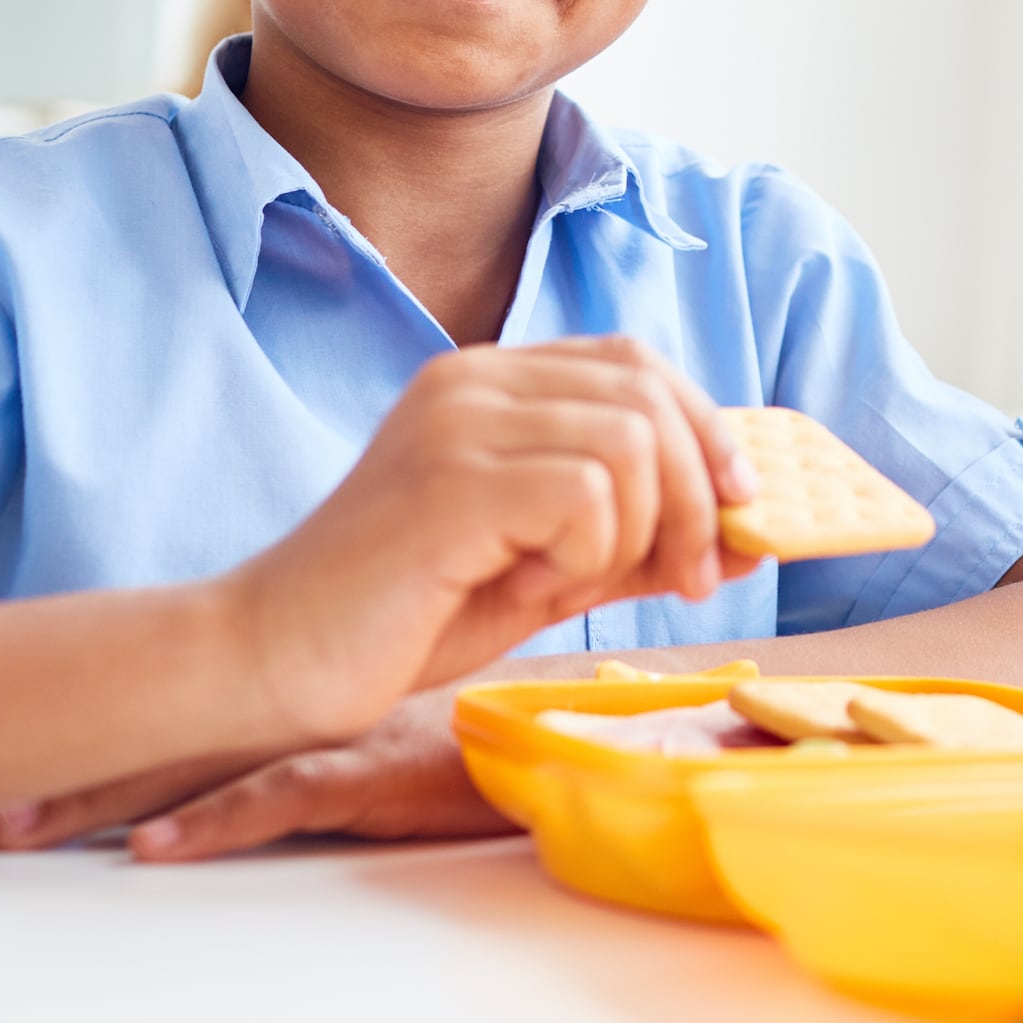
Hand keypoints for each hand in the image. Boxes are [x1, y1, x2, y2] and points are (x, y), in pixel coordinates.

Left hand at [0, 688, 506, 856]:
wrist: (587, 720)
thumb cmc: (498, 725)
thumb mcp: (394, 726)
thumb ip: (338, 728)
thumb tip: (275, 746)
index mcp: (295, 697)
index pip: (168, 711)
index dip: (84, 733)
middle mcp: (298, 710)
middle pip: (152, 739)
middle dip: (54, 769)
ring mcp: (331, 738)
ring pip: (193, 769)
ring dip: (98, 799)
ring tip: (6, 829)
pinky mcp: (377, 774)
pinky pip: (286, 799)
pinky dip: (217, 822)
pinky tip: (156, 847)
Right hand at [222, 335, 757, 747]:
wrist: (275, 661)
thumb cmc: (404, 616)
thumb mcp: (546, 567)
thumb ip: (633, 538)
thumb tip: (747, 532)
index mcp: (488, 381)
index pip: (635, 361)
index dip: (705, 428)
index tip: (738, 509)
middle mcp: (473, 380)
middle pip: (649, 391)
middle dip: (696, 491)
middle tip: (691, 575)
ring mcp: (459, 422)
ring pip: (629, 442)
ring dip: (631, 533)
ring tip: (565, 584)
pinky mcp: (451, 480)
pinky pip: (585, 493)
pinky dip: (584, 555)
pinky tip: (524, 586)